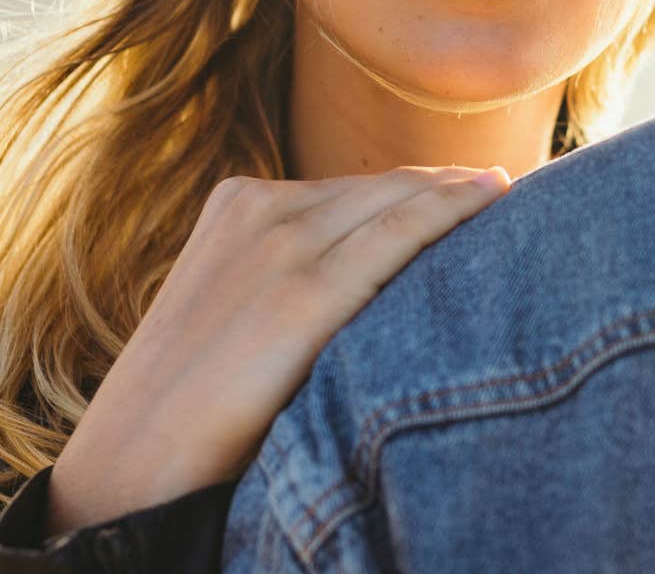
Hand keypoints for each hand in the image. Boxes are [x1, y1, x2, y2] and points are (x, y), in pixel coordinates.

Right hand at [45, 165, 509, 535]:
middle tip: (523, 190)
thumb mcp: (239, 312)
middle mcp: (259, 210)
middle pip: (386, 186)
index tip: (488, 188)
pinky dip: (452, 211)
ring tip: (523, 197)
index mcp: (238, 204)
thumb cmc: (195, 406)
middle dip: (455, 188)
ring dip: (465, 196)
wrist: (130, 468)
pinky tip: (496, 199)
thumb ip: (297, 277)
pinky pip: (398, 234)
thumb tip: (387, 277)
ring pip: (400, 201)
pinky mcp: (301, 297)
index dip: (429, 187)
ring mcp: (279, 247)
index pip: (359, 188)